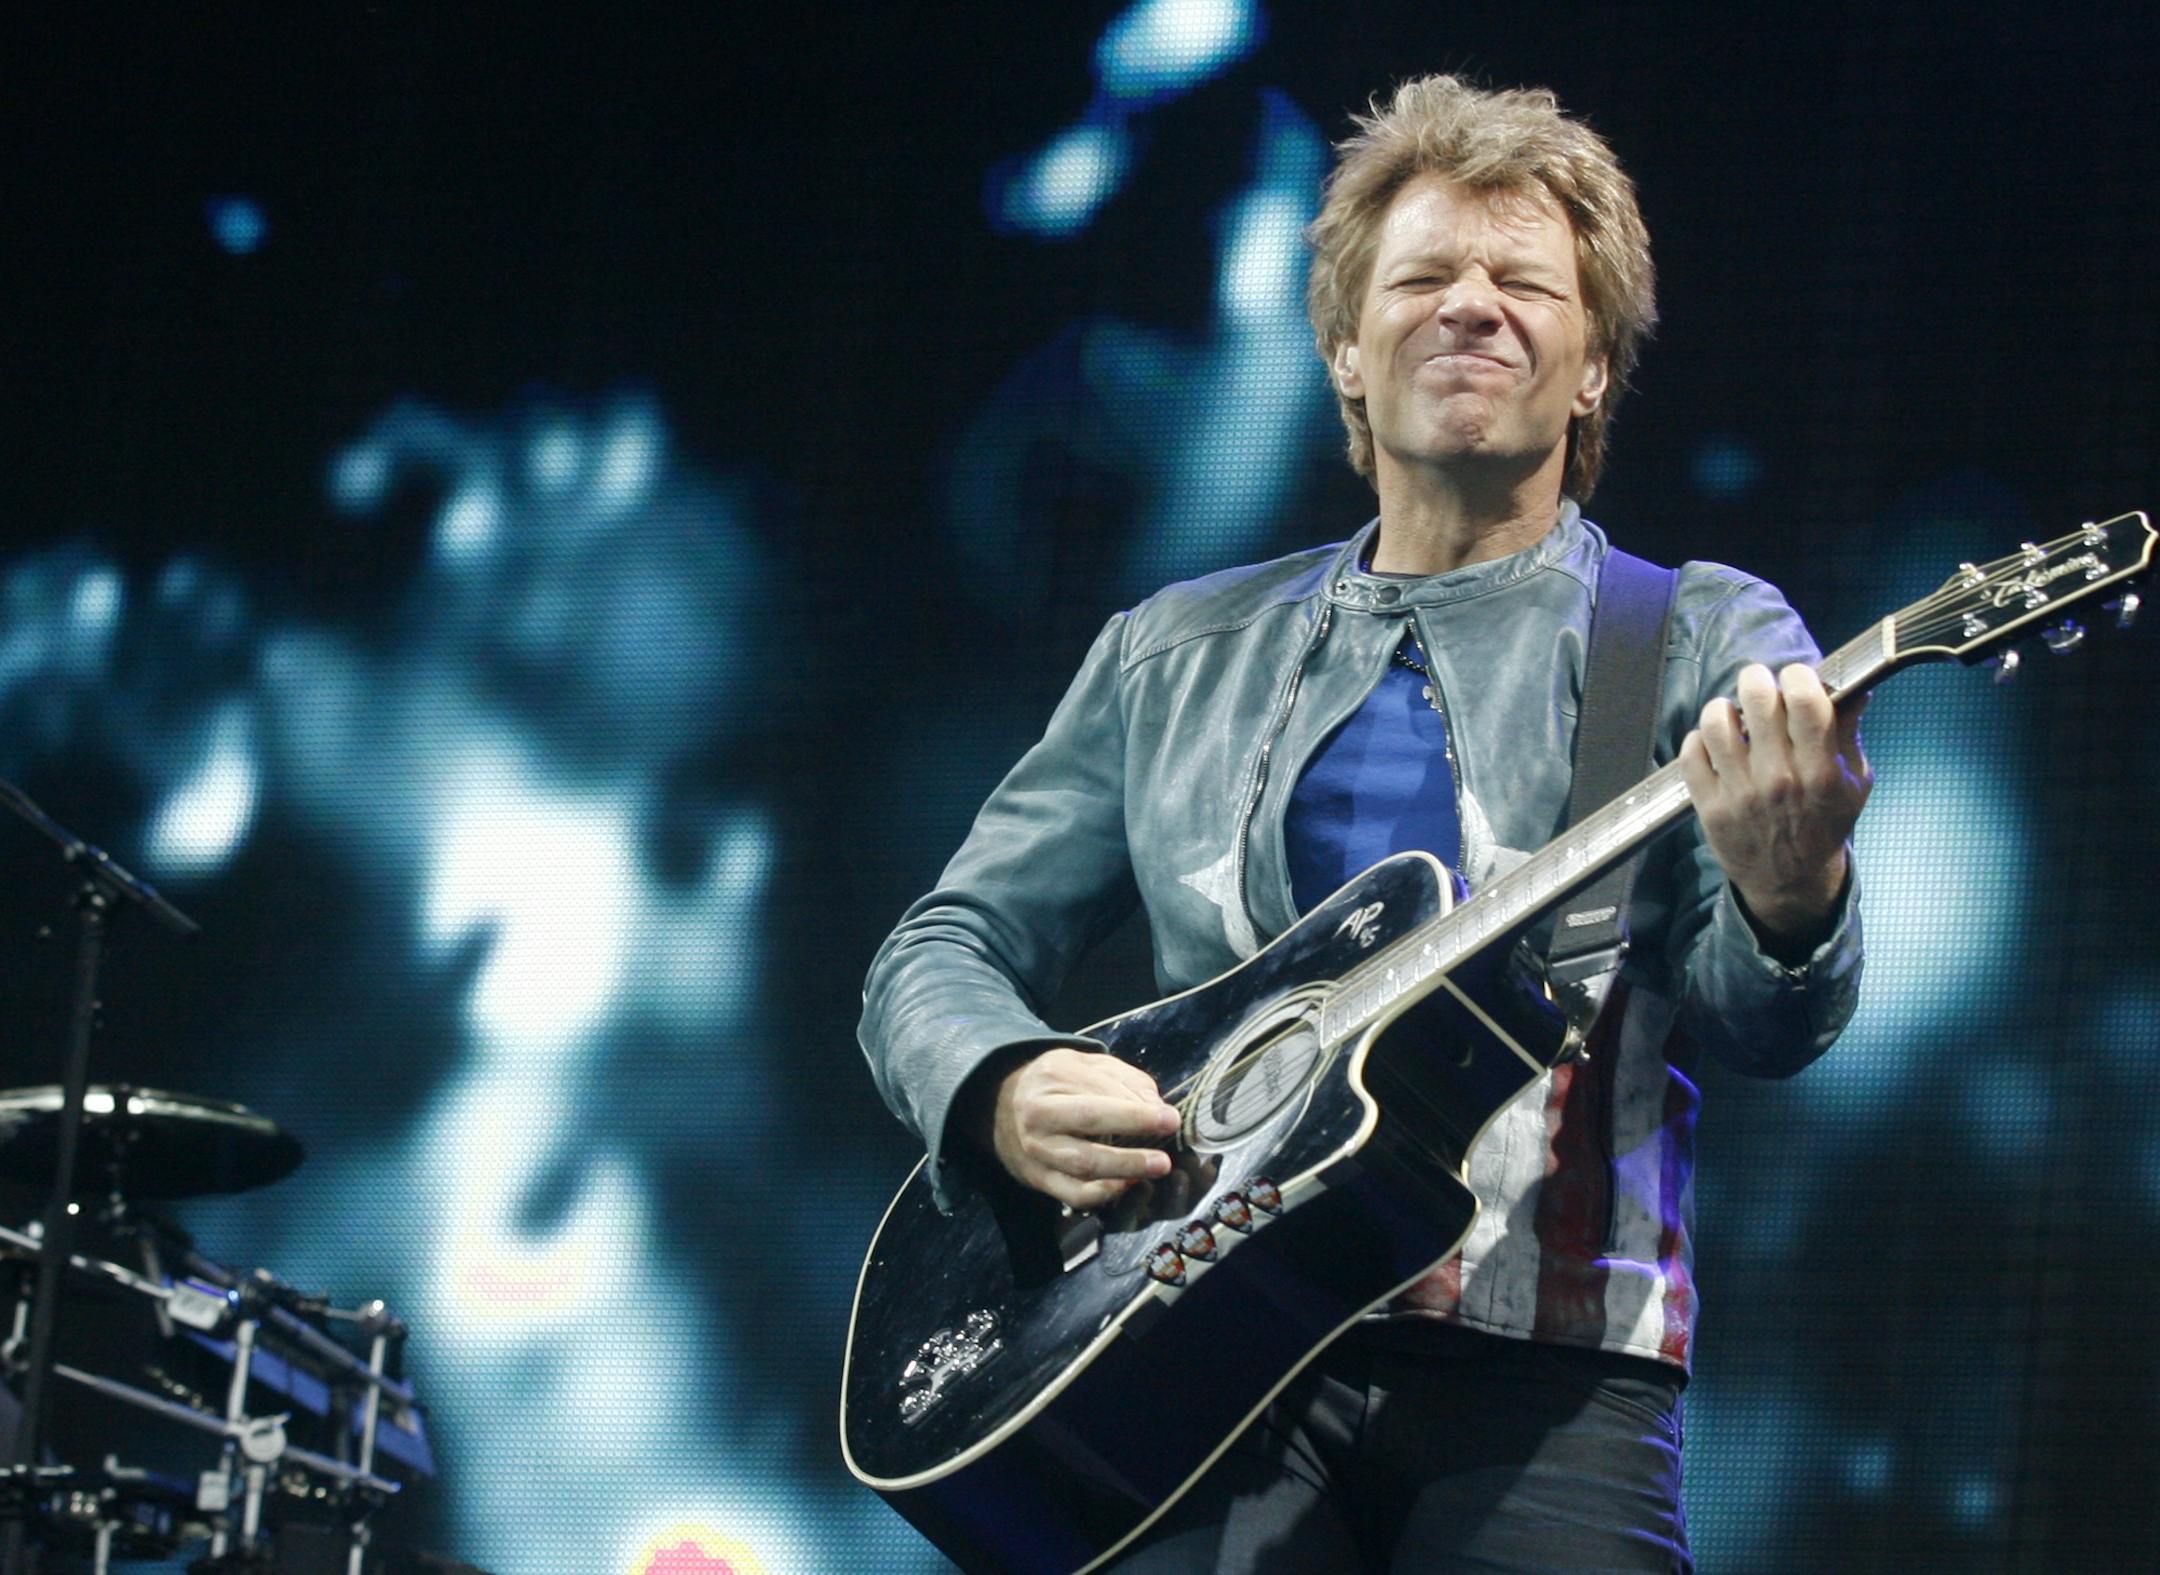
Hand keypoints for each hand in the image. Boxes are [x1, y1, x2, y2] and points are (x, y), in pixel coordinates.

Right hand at [982, 1048, 1181, 1210]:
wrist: (1000, 1108)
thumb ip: (1122, 1078)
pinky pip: (1072, 1193)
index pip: (1099, 1092)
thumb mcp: (1084, 1065)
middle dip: (1133, 1131)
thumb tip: (1155, 1106)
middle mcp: (1039, 1113)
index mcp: (1052, 1077)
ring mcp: (1036, 1149)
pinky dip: (1103, 1194)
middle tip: (1167, 1137)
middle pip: (1088, 1122)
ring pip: (1083, 1163)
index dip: (1138, 1108)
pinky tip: (1127, 1185)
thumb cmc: (1056, 1084)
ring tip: (1158, 1166)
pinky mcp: (1037, 1178)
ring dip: (1125, 1167)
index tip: (1171, 1118)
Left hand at [1678, 662, 1872, 947]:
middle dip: (1757, 680)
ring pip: (1716, 723)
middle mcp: (1779, 780)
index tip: (1796, 677)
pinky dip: (1699, 738)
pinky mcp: (1710, 807)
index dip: (1798, 676)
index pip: (1805, 702)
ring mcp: (1740, 794)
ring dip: (1723, 707)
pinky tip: (1713, 741)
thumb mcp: (1854, 784)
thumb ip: (1850, 735)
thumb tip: (1853, 689)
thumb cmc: (1824, 825)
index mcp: (1821, 772)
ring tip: (1733, 712)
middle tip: (1759, 683)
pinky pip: (1691, 753)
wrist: (1790, 881)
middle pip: (1757, 702)